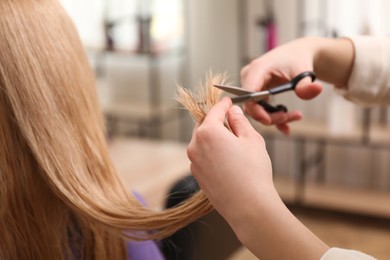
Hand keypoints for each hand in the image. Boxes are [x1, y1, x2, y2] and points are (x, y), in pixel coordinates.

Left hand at [187, 97, 328, 258]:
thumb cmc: (253, 170)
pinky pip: (202, 156)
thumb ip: (239, 121)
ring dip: (214, 137)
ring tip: (232, 142)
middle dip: (217, 121)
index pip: (214, 110)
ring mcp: (194, 162)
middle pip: (205, 125)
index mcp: (208, 132)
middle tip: (232, 121)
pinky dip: (212, 152)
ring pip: (202, 142)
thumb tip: (232, 111)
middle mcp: (195, 145)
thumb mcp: (251, 139)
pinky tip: (227, 159)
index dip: (223, 104)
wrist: (248, 205)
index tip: (229, 101)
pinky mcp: (197, 175)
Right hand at [241, 37, 323, 133]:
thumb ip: (306, 84)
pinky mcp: (256, 91)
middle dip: (269, 116)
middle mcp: (249, 77)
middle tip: (289, 118)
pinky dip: (273, 118)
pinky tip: (286, 127)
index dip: (256, 110)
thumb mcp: (304, 71)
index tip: (270, 121)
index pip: (248, 94)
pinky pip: (260, 109)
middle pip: (251, 105)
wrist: (297, 54)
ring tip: (295, 116)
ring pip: (256, 109)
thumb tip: (316, 90)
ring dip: (274, 118)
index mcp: (257, 69)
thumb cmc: (298, 59)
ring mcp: (251, 85)